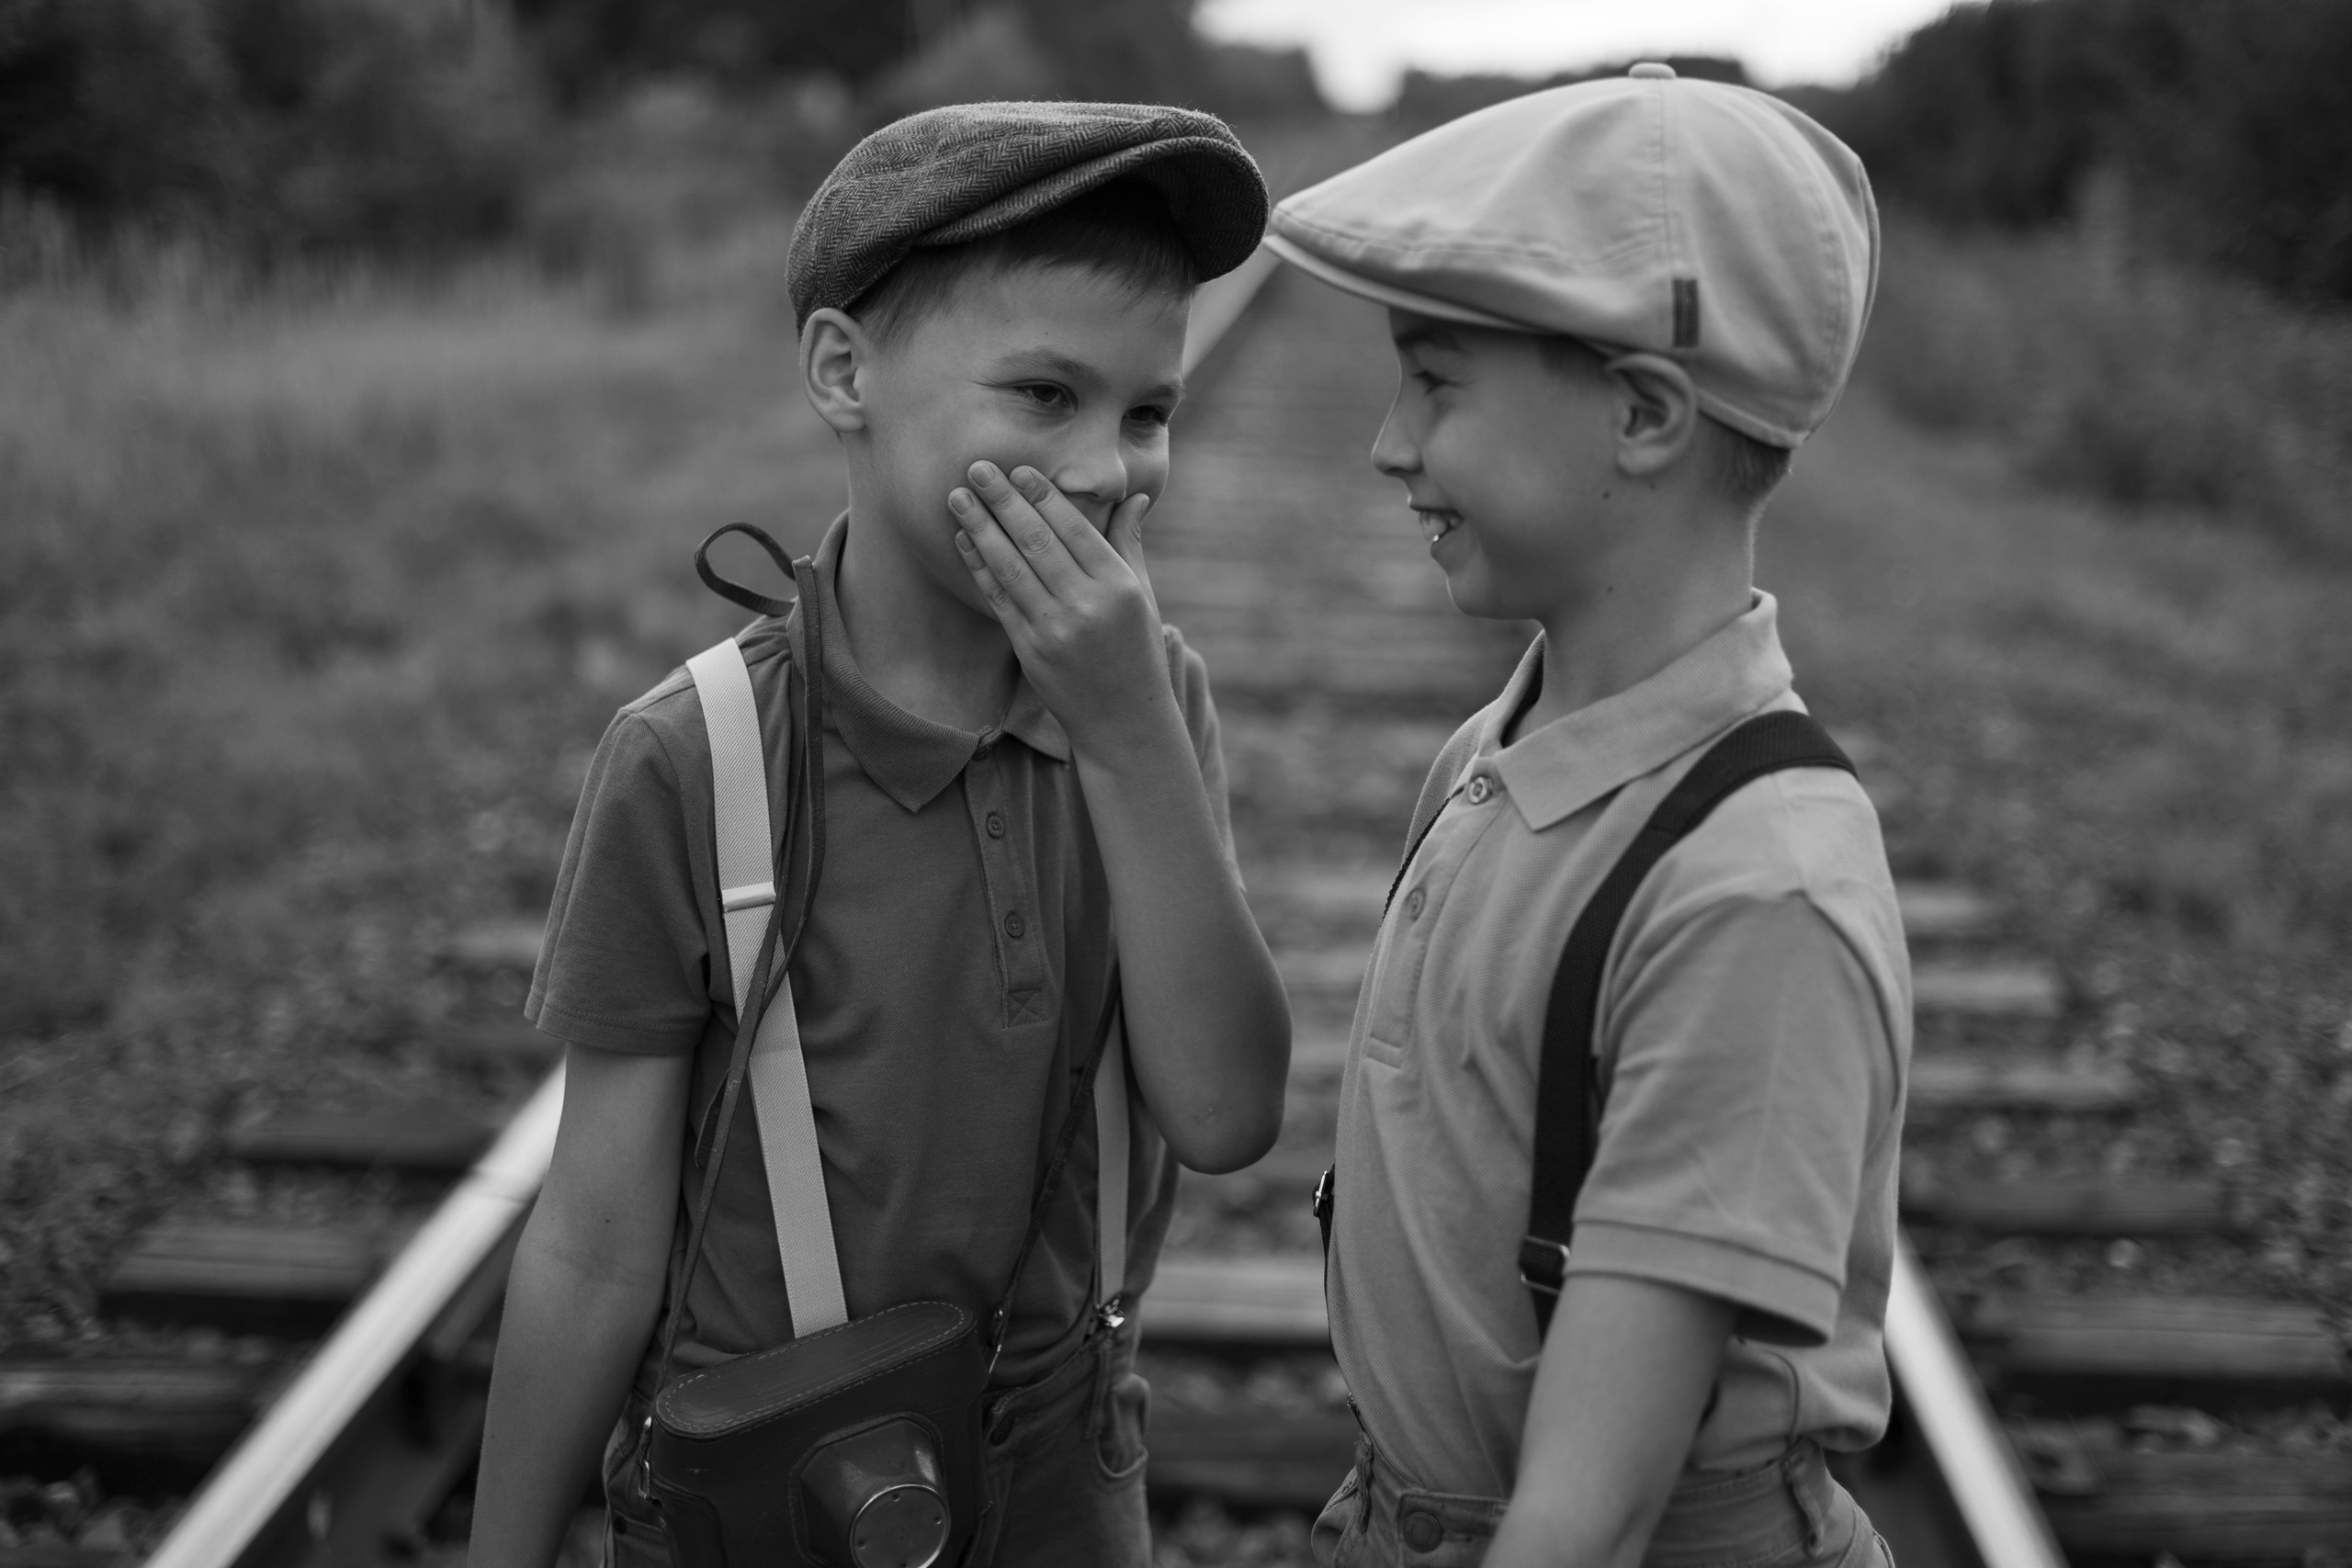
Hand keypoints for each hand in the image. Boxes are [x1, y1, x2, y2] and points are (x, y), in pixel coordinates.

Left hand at [950, 461, 1171, 757]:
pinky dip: (979, 567)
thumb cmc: (1136, 651)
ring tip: (958, 496)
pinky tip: (964, 540)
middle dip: (1003, 500)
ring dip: (980, 527)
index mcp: (1119, 586)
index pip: (1074, 528)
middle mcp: (1086, 605)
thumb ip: (1129, 544)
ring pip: (1010, 566)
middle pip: (1036, 541)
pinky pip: (998, 599)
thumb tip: (1133, 497)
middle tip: (978, 467)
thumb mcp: (1144, 596)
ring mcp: (1054, 629)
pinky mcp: (1029, 650)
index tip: (1019, 469)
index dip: (1043, 496)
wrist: (1123, 721)